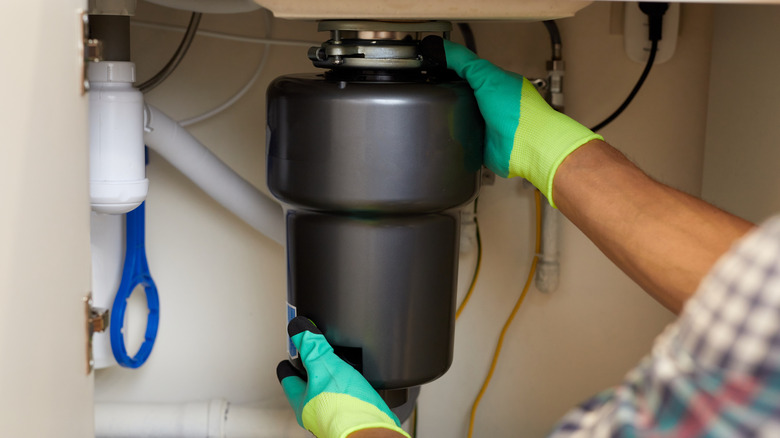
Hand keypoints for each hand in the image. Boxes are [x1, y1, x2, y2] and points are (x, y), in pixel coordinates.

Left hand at [277, 316, 409, 437]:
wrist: (370, 429)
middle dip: (309, 372)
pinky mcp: (353, 412)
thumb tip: (300, 328)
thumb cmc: (343, 408)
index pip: (288, 379)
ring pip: (327, 391)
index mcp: (302, 400)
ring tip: (335, 366)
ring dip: (331, 379)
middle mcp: (316, 410)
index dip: (287, 365)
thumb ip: (312, 347)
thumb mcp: (324, 367)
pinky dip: (349, 385)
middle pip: (307, 387)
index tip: (287, 356)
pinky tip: (357, 381)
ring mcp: (334, 412)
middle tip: (310, 358)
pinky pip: (346, 395)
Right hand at [441, 39, 601, 206]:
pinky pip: (462, 138)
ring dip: (451, 116)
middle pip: (463, 95)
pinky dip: (454, 136)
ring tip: (435, 111)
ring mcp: (487, 125)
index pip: (470, 72)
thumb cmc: (518, 111)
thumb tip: (442, 48)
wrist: (528, 145)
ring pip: (460, 117)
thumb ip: (465, 62)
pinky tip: (446, 131)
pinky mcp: (481, 144)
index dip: (452, 69)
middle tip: (431, 90)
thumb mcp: (487, 76)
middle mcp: (493, 104)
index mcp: (497, 84)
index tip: (433, 66)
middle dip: (449, 94)